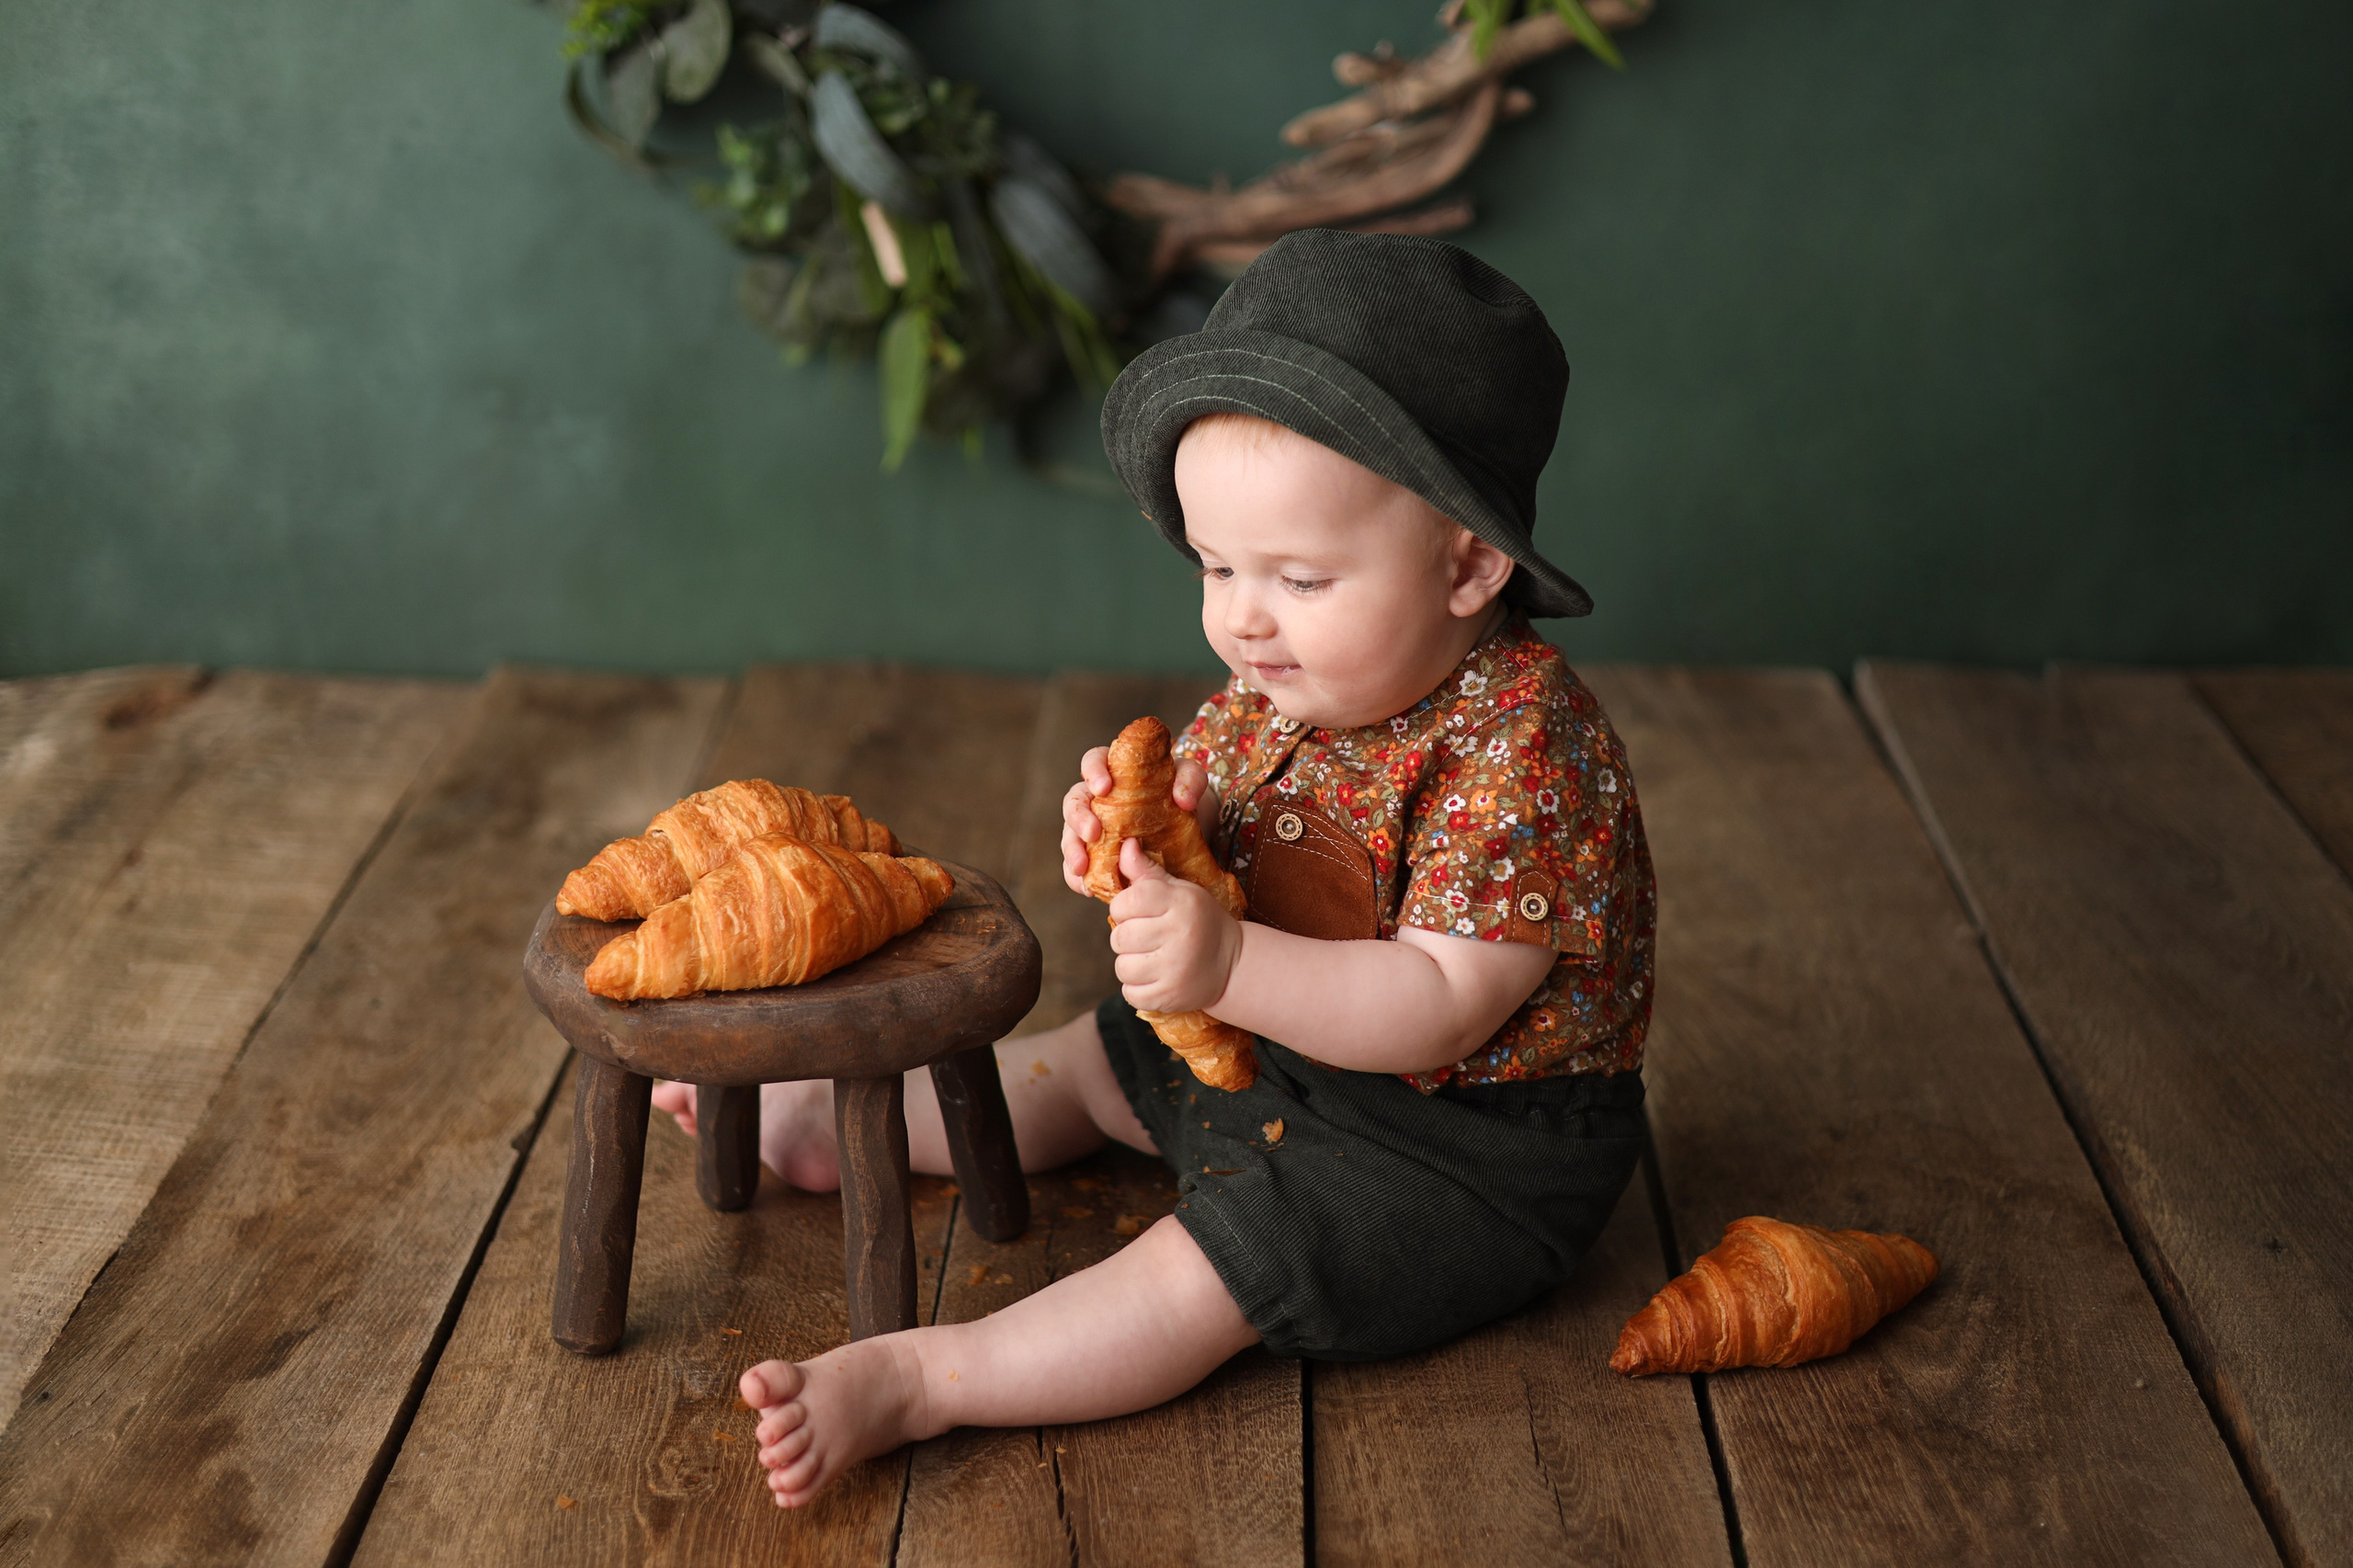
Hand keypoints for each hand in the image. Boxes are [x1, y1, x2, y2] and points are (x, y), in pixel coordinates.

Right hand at [1059, 747, 1218, 895]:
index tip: (1104, 788)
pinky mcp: (1094, 856)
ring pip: (1070, 836)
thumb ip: (1191, 780)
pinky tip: (1087, 888)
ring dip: (1072, 852)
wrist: (1189, 832)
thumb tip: (1183, 799)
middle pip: (1073, 802)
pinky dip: (1077, 878)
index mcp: (1114, 771)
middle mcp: (1096, 799)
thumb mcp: (1192, 781)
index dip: (1093, 771)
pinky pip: (1077, 867)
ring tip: (1082, 868)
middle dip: (1078, 818)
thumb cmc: (1182, 796)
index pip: (1093, 761)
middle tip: (1092, 833)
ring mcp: (1092, 829)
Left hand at [1107, 839, 1241, 1013]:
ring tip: (1150, 957)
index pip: (1126, 901)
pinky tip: (1154, 976)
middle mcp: (1179, 934)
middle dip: (1126, 937)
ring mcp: (1175, 968)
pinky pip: (1130, 993)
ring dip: (1130, 963)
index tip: (1137, 911)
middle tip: (1145, 937)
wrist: (1231, 964)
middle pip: (1119, 937)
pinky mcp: (1170, 996)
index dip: (1124, 907)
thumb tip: (1123, 846)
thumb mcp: (1179, 891)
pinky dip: (1136, 987)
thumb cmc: (1197, 920)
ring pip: (1122, 966)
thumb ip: (1147, 872)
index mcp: (1180, 903)